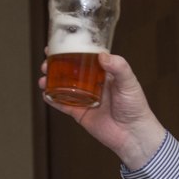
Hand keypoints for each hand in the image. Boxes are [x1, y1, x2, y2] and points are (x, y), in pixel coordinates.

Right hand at [40, 53, 168, 169]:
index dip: (71, 51)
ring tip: (43, 78)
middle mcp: (93, 84)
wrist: (134, 134)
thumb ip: (119, 67)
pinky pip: (63, 105)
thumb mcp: (129, 83)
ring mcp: (85, 99)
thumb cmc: (136, 107)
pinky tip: (45, 94)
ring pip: (64, 87)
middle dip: (56, 65)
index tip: (58, 44)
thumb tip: (102, 55)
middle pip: (70, 71)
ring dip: (51, 81)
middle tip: (46, 62)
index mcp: (104, 74)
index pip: (85, 58)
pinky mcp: (81, 113)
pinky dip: (53, 100)